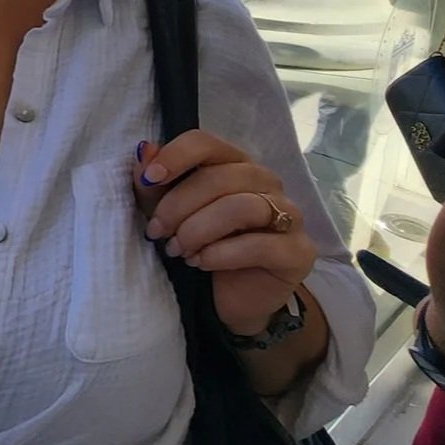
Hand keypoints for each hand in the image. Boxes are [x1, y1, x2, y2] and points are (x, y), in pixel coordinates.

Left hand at [133, 129, 316, 336]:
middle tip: (156, 232)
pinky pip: (262, 244)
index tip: (148, 178)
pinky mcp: (299, 251)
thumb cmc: (196, 248)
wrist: (224, 301)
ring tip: (179, 250)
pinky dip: (223, 254)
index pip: (206, 143)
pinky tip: (202, 263)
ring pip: (242, 207)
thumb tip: (144, 150)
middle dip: (179, 205)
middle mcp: (265, 182)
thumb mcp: (165, 214)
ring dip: (200, 229)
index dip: (175, 156)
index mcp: (233, 164)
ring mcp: (289, 215)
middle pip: (220, 177)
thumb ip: (154, 184)